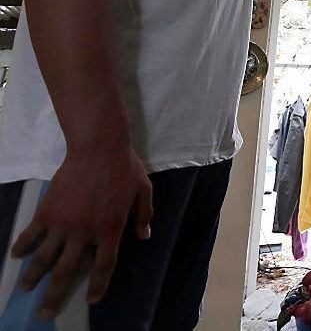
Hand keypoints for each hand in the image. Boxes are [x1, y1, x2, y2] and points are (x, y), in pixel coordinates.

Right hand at [10, 146, 152, 318]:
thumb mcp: (144, 191)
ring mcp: (63, 223)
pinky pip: (31, 234)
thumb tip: (144, 237)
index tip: (91, 299)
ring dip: (33, 277)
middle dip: (55, 295)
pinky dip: (23, 246)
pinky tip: (16, 256)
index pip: (104, 266)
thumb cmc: (125, 168)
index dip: (97, 285)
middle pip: (67, 271)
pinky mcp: (47, 211)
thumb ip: (143, 216)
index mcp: (110, 229)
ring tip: (24, 290)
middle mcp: (85, 233)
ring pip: (44, 258)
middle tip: (44, 314)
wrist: (98, 147)